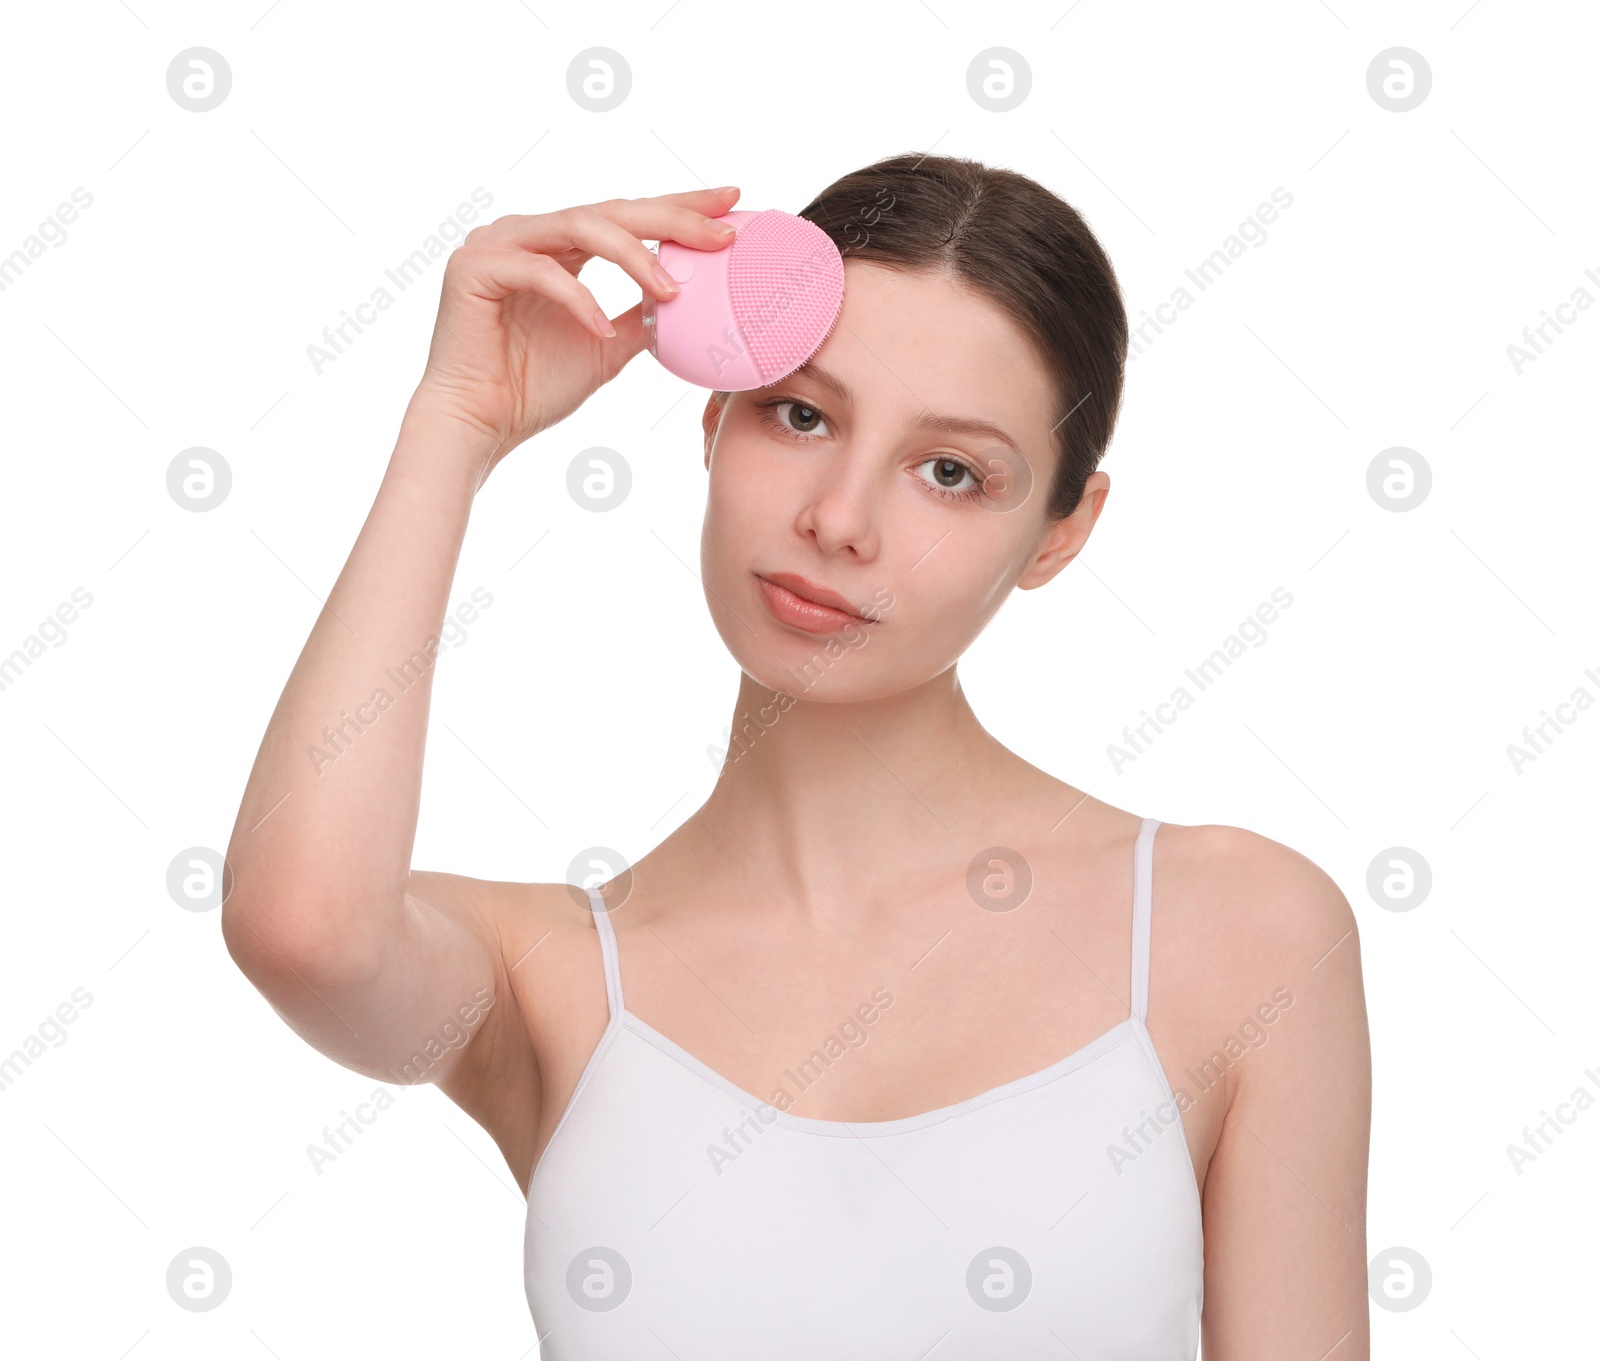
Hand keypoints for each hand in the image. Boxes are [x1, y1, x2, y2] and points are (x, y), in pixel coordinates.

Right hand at [406, 187, 740, 478]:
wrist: (478, 424)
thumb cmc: (532, 388)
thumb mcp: (607, 346)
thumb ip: (640, 317)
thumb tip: (688, 301)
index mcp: (557, 244)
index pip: (626, 215)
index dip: (679, 206)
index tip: (731, 204)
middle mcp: (527, 232)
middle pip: (611, 210)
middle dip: (673, 217)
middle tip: (721, 232)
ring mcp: (497, 243)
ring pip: (580, 228)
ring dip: (633, 256)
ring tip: (671, 289)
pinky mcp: (473, 267)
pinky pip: (539, 272)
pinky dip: (578, 299)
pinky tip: (602, 328)